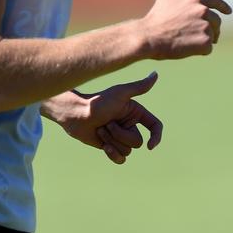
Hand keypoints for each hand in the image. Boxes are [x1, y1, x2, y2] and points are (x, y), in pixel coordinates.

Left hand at [44, 72, 162, 164]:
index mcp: (135, 113)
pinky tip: (104, 147)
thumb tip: (156, 73)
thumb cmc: (97, 101)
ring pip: (127, 150)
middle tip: (106, 123)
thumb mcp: (120, 93)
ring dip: (112, 141)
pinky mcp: (110, 146)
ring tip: (100, 129)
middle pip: (137, 142)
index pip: (154, 126)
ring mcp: (120, 137)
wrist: (76, 113)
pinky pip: (120, 159)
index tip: (150, 146)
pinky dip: (113, 154)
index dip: (156, 137)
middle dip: (120, 134)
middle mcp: (129, 125)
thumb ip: (139, 87)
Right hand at [143, 0, 231, 58]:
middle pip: (216, 22)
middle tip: (194, 35)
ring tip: (187, 41)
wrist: (149, 37)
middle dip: (210, 28)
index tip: (228, 11)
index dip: (223, 7)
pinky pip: (208, 48)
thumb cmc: (156, 17)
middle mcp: (204, 11)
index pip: (216, 1)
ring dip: (203, 39)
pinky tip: (187, 48)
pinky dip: (200, 50)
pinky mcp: (205, 42)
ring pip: (212, 36)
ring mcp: (205, 27)